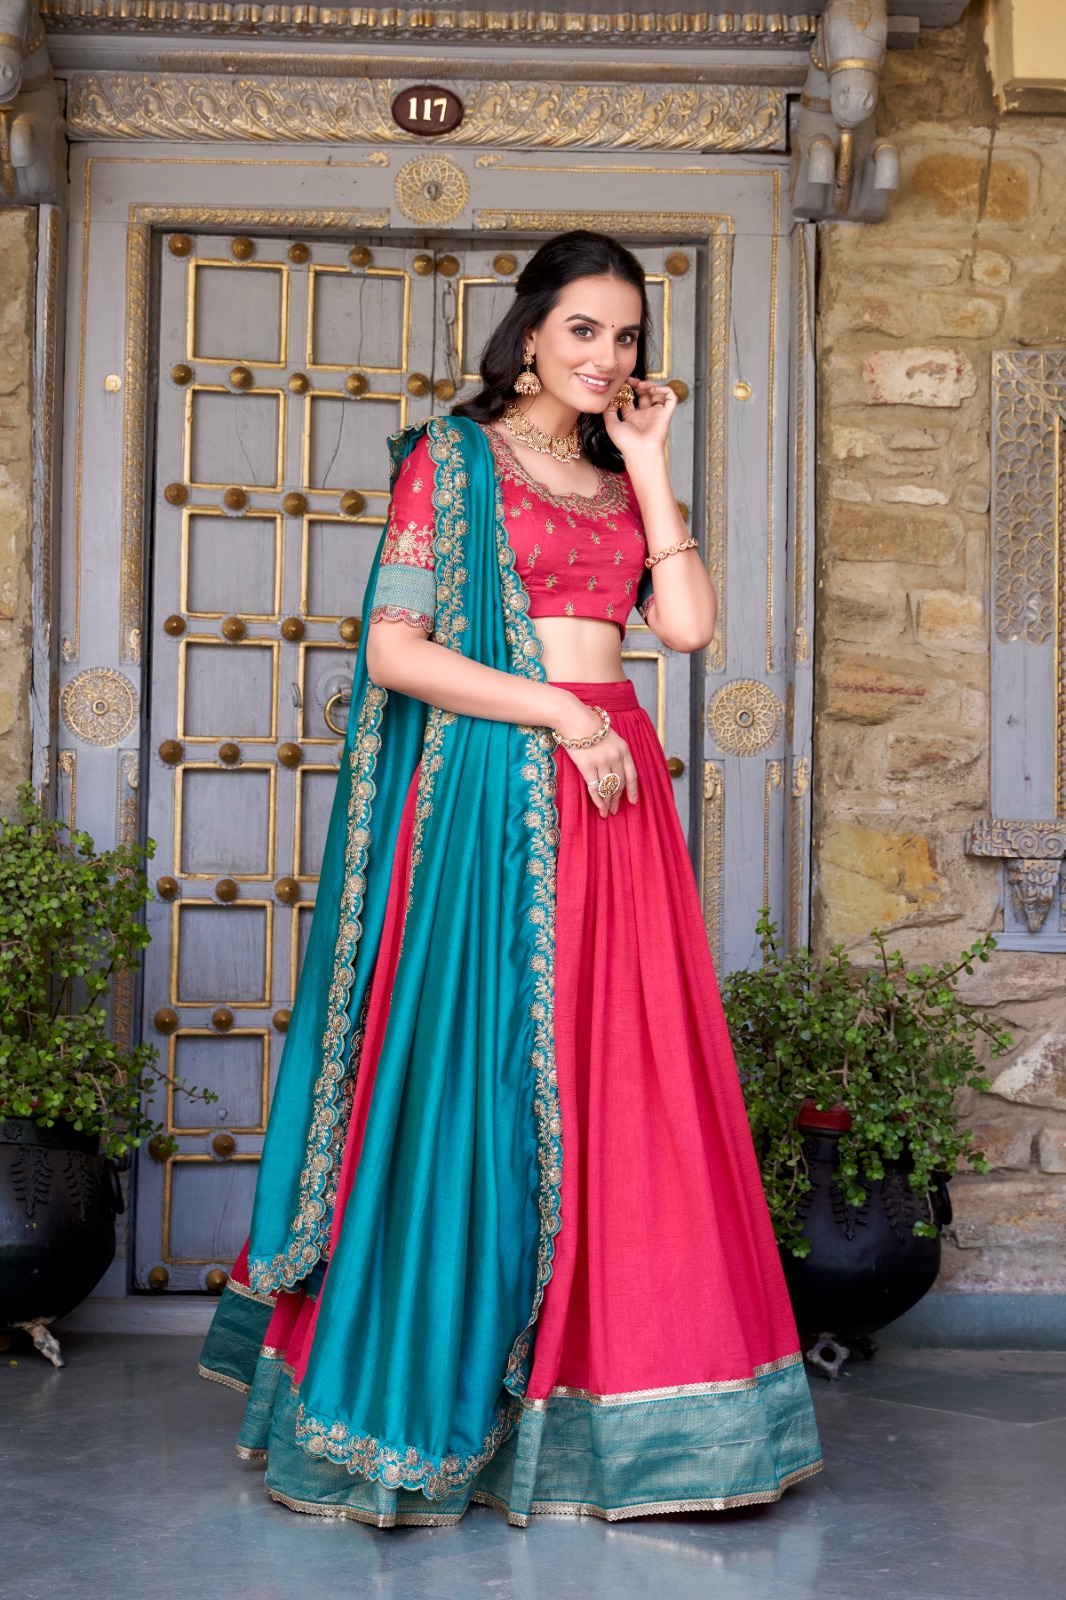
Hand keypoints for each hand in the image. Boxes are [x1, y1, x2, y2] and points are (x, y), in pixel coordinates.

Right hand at [550, 697, 638, 818]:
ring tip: (606, 812)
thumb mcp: (609, 737)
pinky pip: (594, 787)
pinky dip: (598, 799)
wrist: (573, 718)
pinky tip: (599, 806)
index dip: (633, 790)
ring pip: (608, 787)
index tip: (633, 802)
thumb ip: (615, 752)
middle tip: (615, 810)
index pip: (632, 775)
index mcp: (624, 749)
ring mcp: (602, 761)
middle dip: (617, 799)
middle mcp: (615, 756)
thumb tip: (614, 772)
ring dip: (607, 802)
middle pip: (620, 783)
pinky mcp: (587, 765)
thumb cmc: (589, 726)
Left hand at [603, 378, 677, 464]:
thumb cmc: (626, 443)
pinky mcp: (666, 414)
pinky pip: (671, 398)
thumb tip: (610, 400)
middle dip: (638, 385)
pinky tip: (655, 389)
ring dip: (650, 386)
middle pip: (643, 394)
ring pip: (657, 394)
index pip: (630, 399)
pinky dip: (666, 390)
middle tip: (631, 381)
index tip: (622, 384)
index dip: (626, 391)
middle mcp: (644, 415)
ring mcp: (655, 414)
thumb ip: (609, 412)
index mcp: (632, 418)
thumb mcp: (611, 425)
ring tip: (641, 385)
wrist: (640, 451)